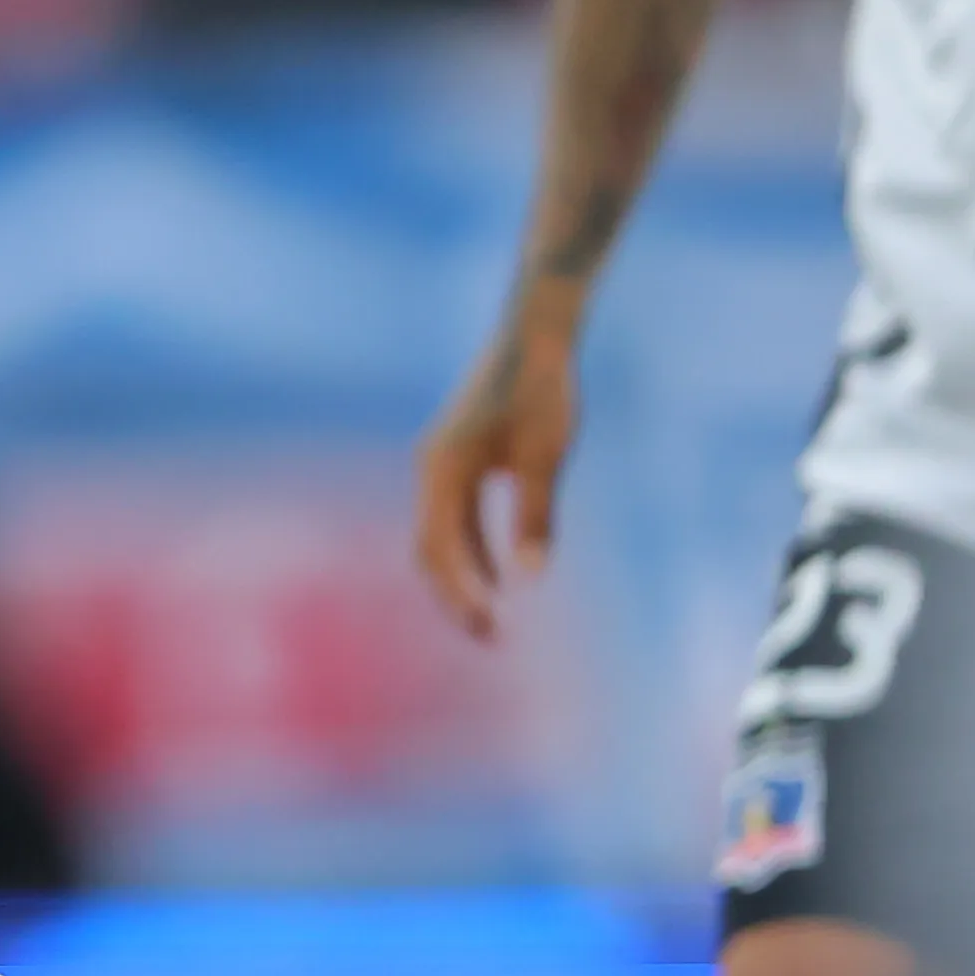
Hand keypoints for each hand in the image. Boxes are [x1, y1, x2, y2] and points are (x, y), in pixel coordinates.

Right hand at [414, 313, 578, 640]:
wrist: (535, 336)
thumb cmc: (542, 392)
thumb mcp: (545, 456)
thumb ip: (535, 516)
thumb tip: (532, 579)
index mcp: (442, 469)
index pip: (441, 548)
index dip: (462, 594)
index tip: (493, 631)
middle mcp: (430, 468)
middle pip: (428, 547)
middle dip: (454, 595)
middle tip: (490, 639)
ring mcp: (440, 462)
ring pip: (438, 534)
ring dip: (462, 576)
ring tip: (494, 618)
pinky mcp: (457, 457)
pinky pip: (453, 516)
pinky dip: (470, 549)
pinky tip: (499, 573)